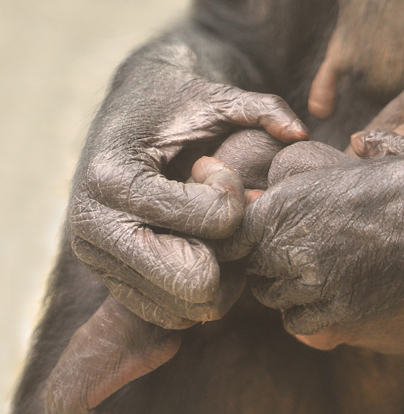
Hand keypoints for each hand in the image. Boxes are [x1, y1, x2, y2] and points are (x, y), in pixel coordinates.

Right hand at [69, 81, 307, 327]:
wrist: (127, 118)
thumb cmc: (175, 105)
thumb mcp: (215, 97)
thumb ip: (262, 109)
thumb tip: (300, 134)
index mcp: (112, 179)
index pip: (213, 219)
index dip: (233, 195)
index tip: (215, 165)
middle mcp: (92, 227)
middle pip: (196, 281)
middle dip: (228, 250)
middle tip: (226, 215)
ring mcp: (98, 262)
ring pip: (189, 307)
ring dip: (221, 274)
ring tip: (214, 230)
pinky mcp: (112, 283)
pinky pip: (174, 316)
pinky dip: (202, 291)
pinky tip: (203, 249)